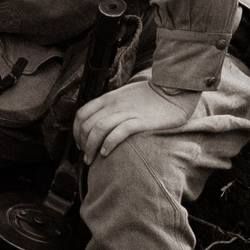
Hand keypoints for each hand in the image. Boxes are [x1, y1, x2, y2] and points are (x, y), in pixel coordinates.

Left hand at [71, 79, 198, 162]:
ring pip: (99, 129)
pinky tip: (105, 153)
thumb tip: (99, 121)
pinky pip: (118, 133)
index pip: (82, 114)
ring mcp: (126, 113)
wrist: (173, 90)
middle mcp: (114, 105)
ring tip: (91, 159)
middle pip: (87, 124)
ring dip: (91, 147)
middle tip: (85, 156)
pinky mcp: (140, 122)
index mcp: (108, 98)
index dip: (76, 131)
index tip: (80, 144)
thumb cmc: (150, 96)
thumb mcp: (124, 96)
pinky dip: (108, 144)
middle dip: (82, 143)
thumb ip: (111, 106)